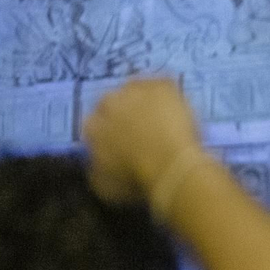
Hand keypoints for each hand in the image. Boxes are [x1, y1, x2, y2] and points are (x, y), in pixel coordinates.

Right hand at [82, 78, 205, 204]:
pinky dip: (168, 93)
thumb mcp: (105, 185)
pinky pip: (162, 84)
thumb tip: (97, 165)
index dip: (111, 133)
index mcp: (91, 127)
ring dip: (146, 101)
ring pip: (137, 90)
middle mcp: (108, 103)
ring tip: (163, 118)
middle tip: (145, 130)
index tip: (124, 143)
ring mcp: (135, 90)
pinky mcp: (161, 84)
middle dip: (126, 115)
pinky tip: (178, 106)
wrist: (172, 167)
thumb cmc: (138, 181)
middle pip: (114, 104)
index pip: (95, 125)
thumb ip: (97, 169)